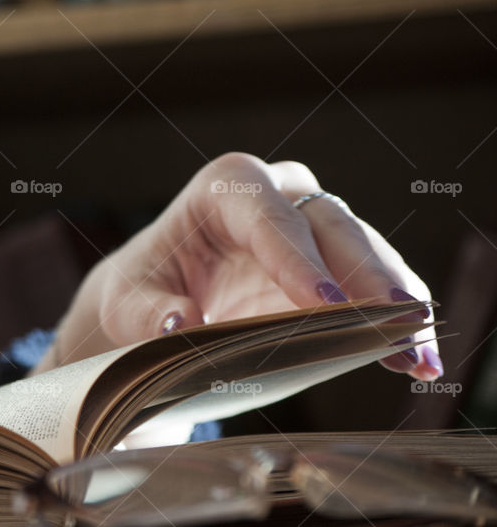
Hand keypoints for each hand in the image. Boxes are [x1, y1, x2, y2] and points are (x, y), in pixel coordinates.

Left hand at [36, 152, 439, 380]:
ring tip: (417, 353)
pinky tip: (413, 356)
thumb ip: (148, 314)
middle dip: (367, 277)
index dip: (297, 259)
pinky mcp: (331, 261)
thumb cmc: (141, 293)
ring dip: (395, 301)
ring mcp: (309, 224)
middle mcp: (275, 193)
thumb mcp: (126, 305)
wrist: (160, 299)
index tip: (324, 303)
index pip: (267, 217)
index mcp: (222, 188)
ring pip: (365, 250)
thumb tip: (180, 323)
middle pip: (330, 226)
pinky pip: (373, 281)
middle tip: (395, 323)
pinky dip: (395, 317)